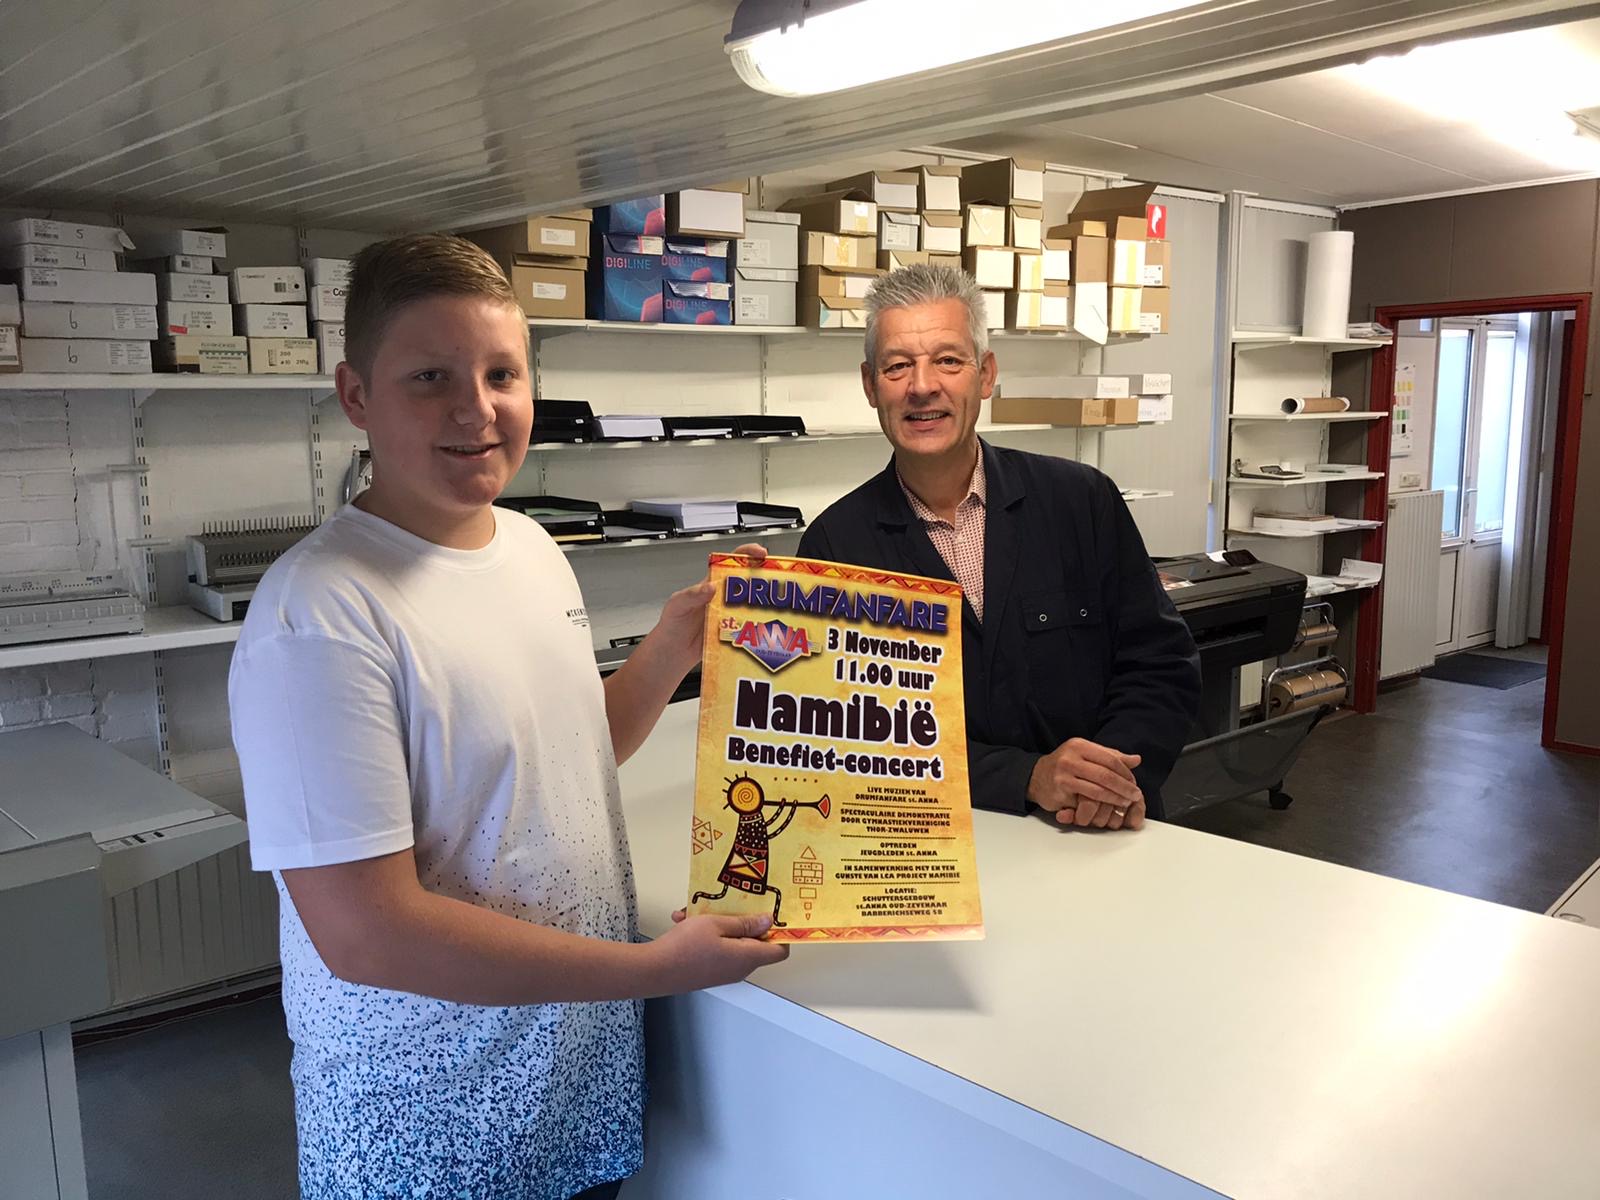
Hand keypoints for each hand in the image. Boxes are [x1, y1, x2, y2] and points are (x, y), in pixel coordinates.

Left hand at [646, 543, 769, 673]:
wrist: (672, 652)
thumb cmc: (672, 625)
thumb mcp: (677, 605)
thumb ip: (691, 595)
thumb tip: (710, 587)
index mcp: (711, 584)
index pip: (730, 562)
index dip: (746, 554)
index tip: (760, 553)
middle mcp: (723, 598)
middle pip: (748, 583)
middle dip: (764, 580)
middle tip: (775, 584)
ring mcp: (729, 615)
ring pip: (752, 606)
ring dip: (763, 607)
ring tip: (771, 610)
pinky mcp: (732, 632)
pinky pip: (748, 628)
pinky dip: (757, 629)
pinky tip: (760, 632)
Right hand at [646, 912, 788, 992]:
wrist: (654, 970)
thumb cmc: (685, 946)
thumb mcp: (716, 924)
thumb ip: (745, 922)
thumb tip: (769, 922)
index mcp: (747, 957)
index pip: (780, 950)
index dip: (780, 932)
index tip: (771, 912)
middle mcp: (739, 968)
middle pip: (754, 942)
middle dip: (742, 920)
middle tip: (728, 904)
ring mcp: (723, 972)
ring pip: (731, 942)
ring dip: (719, 924)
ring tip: (697, 911)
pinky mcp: (709, 972)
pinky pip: (716, 949)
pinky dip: (706, 935)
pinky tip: (685, 921)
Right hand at [1028, 737, 1144, 830]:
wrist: (1036, 777)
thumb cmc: (1065, 765)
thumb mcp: (1085, 754)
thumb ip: (1110, 756)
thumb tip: (1136, 759)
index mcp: (1079, 745)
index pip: (1110, 759)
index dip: (1125, 772)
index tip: (1134, 782)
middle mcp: (1070, 759)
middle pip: (1106, 775)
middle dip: (1124, 787)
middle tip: (1135, 795)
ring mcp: (1063, 776)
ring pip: (1097, 790)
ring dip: (1115, 799)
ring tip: (1126, 802)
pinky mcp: (1060, 793)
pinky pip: (1085, 802)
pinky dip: (1100, 807)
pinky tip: (1108, 808)